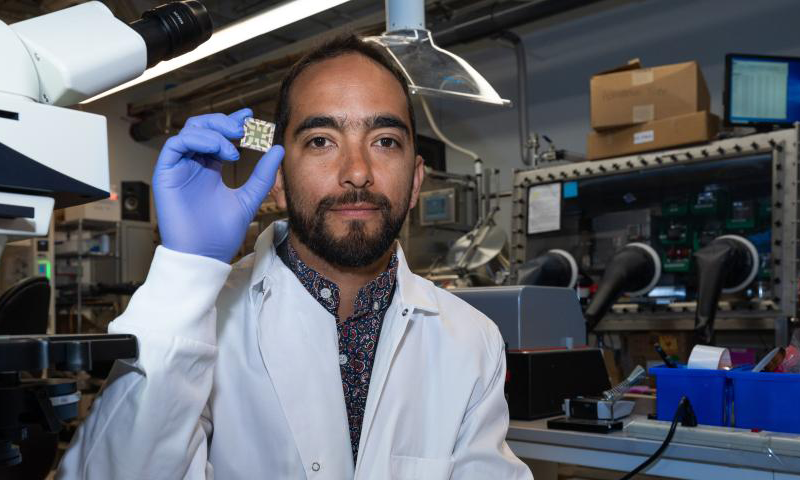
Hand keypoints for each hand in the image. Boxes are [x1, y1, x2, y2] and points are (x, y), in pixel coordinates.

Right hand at [153, 108, 283, 262]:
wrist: (204, 254)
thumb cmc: (221, 233)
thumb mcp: (249, 198)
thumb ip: (262, 175)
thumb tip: (277, 150)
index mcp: (209, 168)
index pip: (218, 136)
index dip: (231, 122)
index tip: (250, 116)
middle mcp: (193, 165)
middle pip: (202, 128)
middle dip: (223, 122)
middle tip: (243, 127)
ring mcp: (179, 168)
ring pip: (189, 132)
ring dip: (214, 131)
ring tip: (234, 145)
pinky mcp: (165, 174)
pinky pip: (175, 145)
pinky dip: (198, 140)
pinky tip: (221, 151)